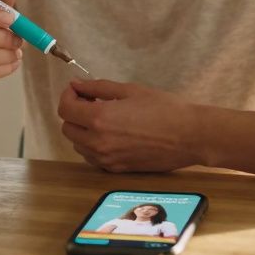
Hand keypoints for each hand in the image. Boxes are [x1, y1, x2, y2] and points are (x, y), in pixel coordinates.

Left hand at [57, 79, 202, 172]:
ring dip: (82, 130)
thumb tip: (76, 84)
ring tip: (103, 118)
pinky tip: (111, 134)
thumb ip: (98, 87)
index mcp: (100, 119)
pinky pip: (92, 157)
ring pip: (78, 145)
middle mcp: (98, 142)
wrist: (189, 136)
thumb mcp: (130, 90)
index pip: (65, 109)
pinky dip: (93, 145)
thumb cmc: (164, 108)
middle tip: (91, 102)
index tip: (78, 90)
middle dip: (74, 113)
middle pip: (68, 128)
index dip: (67, 96)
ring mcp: (107, 159)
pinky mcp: (117, 170)